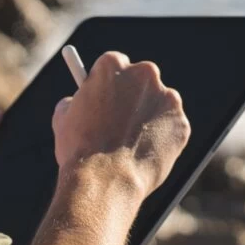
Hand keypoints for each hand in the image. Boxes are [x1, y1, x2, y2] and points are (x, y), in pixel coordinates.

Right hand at [51, 51, 190, 198]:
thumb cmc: (79, 149)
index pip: (115, 65)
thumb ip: (75, 101)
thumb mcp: (63, 117)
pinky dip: (162, 140)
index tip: (109, 95)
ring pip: (160, 105)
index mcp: (113, 65)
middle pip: (141, 80)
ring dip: (151, 117)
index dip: (110, 83)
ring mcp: (167, 98)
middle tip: (124, 118)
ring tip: (132, 144)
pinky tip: (145, 155)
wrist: (105, 180)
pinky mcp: (181, 123)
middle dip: (134, 96)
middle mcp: (144, 74)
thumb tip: (81, 100)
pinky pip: (171, 129)